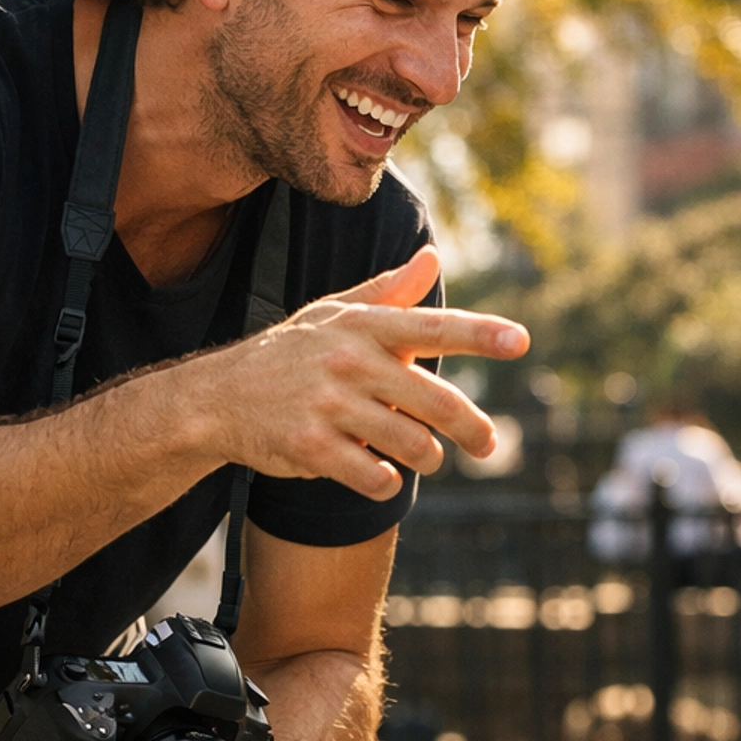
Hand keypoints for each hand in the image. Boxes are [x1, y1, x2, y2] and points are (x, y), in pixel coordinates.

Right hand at [197, 245, 529, 499]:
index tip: (522, 341)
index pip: (434, 326)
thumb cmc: (289, 354)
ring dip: (427, 458)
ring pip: (412, 444)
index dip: (480, 334)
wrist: (218, 398)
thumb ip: (388, 292)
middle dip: (473, 429)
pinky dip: (387, 483)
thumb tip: (432, 257)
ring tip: (424, 457)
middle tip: (490, 445)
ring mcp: (329, 405)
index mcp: (363, 326)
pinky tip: (382, 477)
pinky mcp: (312, 447)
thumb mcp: (335, 315)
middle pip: (436, 402)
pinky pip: (375, 476)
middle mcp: (349, 361)